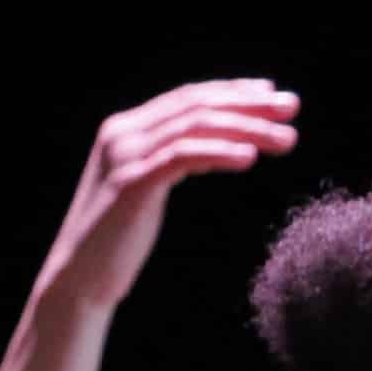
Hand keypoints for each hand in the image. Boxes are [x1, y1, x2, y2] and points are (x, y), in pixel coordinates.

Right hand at [37, 79, 298, 312]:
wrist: (79, 278)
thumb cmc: (120, 240)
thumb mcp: (150, 188)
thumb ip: (176, 160)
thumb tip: (226, 147)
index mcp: (127, 128)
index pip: (188, 98)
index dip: (232, 92)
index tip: (272, 93)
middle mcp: (123, 133)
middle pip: (196, 106)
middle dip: (249, 104)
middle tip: (292, 106)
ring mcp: (125, 156)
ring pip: (195, 127)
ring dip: (247, 129)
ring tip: (287, 139)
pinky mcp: (132, 184)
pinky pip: (182, 157)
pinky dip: (218, 153)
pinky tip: (249, 158)